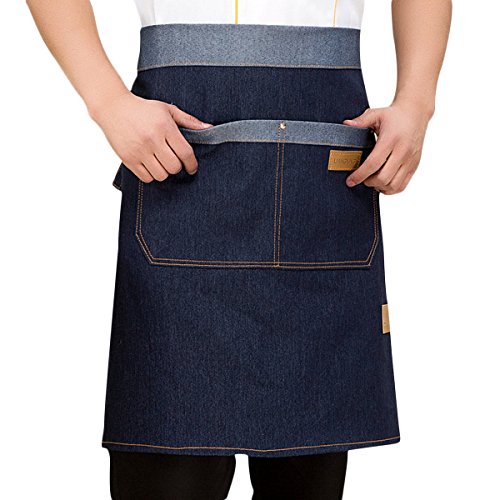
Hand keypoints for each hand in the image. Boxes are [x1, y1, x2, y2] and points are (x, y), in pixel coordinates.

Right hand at [89, 91, 212, 182]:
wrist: (113, 108)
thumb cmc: (143, 109)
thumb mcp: (167, 110)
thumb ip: (189, 120)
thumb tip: (209, 128)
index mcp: (164, 127)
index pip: (185, 153)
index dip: (192, 164)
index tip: (192, 167)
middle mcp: (152, 139)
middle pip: (174, 167)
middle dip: (177, 167)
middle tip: (174, 161)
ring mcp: (139, 150)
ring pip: (161, 175)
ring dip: (164, 172)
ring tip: (161, 163)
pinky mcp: (128, 159)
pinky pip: (146, 178)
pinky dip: (151, 175)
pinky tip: (151, 165)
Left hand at [342, 102, 431, 193]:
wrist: (416, 114)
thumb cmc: (394, 116)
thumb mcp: (376, 114)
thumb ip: (361, 120)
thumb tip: (346, 124)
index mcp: (391, 140)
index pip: (373, 164)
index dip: (360, 175)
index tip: (350, 181)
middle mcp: (403, 152)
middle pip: (383, 178)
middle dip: (369, 182)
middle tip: (362, 178)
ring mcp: (410, 161)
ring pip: (393, 185)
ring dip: (379, 187)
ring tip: (372, 180)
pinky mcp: (414, 166)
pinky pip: (402, 186)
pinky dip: (390, 189)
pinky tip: (382, 183)